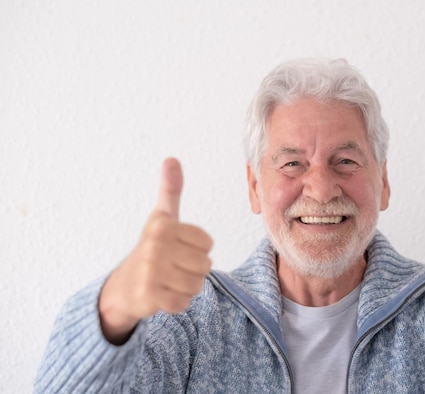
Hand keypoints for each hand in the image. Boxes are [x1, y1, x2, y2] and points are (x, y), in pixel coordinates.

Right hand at [99, 158, 212, 343]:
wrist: (123, 286)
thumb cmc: (151, 248)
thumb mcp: (162, 217)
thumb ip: (171, 191)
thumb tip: (171, 159)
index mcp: (163, 225)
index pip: (208, 243)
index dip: (198, 249)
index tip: (178, 248)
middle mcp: (155, 246)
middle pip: (205, 265)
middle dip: (194, 270)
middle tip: (173, 267)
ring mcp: (150, 272)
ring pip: (197, 285)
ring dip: (187, 287)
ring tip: (169, 280)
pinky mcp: (148, 296)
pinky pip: (183, 303)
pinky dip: (178, 303)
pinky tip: (163, 295)